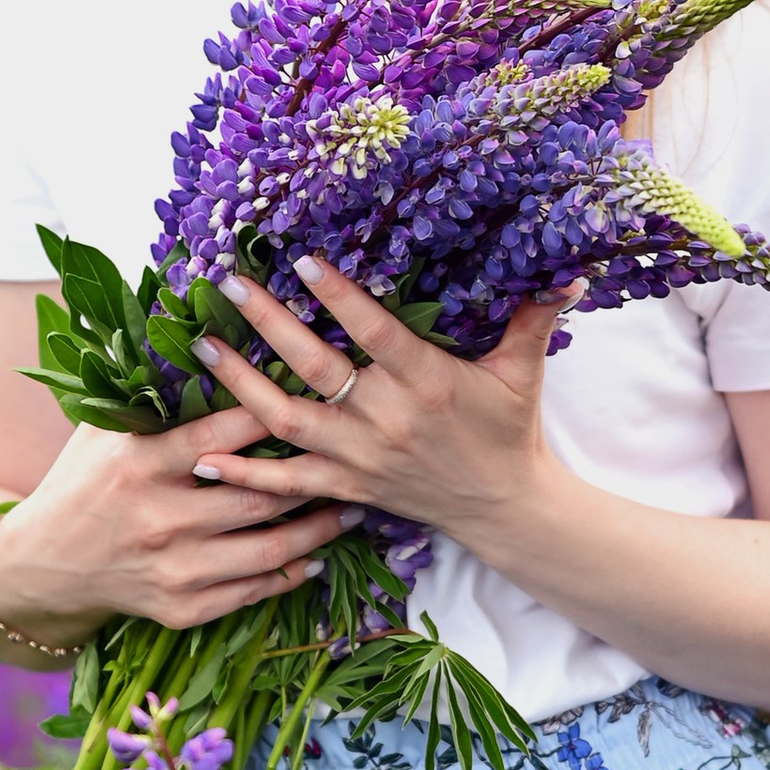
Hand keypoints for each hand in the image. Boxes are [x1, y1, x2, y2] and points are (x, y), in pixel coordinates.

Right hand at [0, 397, 354, 643]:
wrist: (44, 565)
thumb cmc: (82, 482)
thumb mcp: (101, 429)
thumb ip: (150, 394)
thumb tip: (199, 330)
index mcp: (139, 465)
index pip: (221, 435)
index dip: (272, 412)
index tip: (312, 396)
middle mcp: (159, 518)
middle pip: (258, 495)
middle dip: (313, 477)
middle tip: (351, 458)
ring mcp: (173, 568)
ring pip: (268, 549)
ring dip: (319, 529)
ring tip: (351, 507)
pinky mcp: (181, 607)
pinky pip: (253, 591)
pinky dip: (291, 574)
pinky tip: (317, 555)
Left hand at [193, 261, 583, 554]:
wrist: (503, 508)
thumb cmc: (508, 431)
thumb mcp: (523, 371)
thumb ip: (533, 317)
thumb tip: (569, 270)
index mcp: (427, 383)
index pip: (375, 333)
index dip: (337, 297)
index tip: (300, 261)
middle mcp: (386, 419)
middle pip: (316, 367)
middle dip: (269, 324)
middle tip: (229, 284)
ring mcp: (360, 457)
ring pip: (287, 419)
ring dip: (239, 384)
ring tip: (203, 346)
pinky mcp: (345, 486)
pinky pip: (286, 482)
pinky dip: (243, 473)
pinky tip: (201, 455)